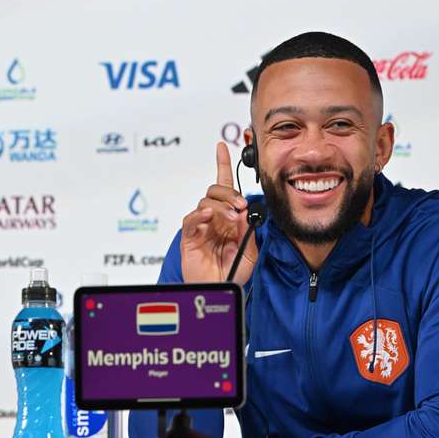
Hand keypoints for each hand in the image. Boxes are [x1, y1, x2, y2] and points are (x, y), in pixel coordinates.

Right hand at [180, 142, 257, 284]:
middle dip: (229, 192)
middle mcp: (214, 218)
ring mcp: (200, 226)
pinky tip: (210, 216)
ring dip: (220, 205)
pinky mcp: (189, 237)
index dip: (222, 165)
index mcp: (228, 218)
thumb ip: (247, 230)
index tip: (222, 147)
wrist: (220, 290)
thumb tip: (242, 210)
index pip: (224, 186)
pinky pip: (191, 219)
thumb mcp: (250, 250)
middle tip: (240, 206)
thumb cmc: (233, 273)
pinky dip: (201, 214)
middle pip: (215, 189)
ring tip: (230, 219)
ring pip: (205, 200)